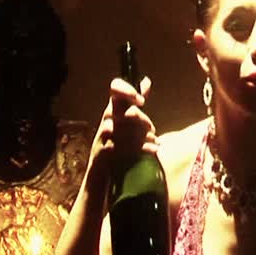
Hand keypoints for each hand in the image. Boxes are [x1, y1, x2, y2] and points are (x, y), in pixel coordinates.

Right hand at [86, 76, 157, 190]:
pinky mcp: (104, 152)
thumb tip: (147, 80)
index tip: (141, 101)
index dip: (126, 90)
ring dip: (142, 135)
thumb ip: (136, 101)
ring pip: (122, 128)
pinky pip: (122, 146)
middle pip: (122, 110)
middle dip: (141, 120)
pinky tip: (153, 150)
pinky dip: (141, 148)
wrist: (102, 175)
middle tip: (151, 129)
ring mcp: (102, 137)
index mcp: (113, 110)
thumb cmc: (116, 144)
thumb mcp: (126, 121)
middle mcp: (106, 120)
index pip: (114, 88)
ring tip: (153, 141)